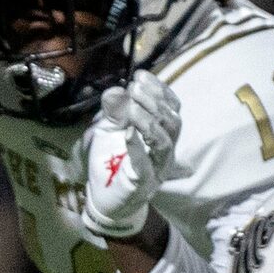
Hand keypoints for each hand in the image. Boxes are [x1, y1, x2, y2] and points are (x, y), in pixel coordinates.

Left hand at [75, 69, 181, 243]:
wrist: (100, 197)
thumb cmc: (109, 160)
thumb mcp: (107, 129)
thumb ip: (113, 111)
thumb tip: (115, 90)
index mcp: (162, 134)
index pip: (172, 108)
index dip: (160, 90)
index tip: (140, 75)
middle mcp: (165, 151)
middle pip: (173, 122)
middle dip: (154, 102)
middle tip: (133, 89)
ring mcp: (157, 169)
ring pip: (165, 143)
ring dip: (149, 121)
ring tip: (131, 108)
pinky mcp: (143, 185)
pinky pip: (145, 166)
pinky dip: (137, 148)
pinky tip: (127, 134)